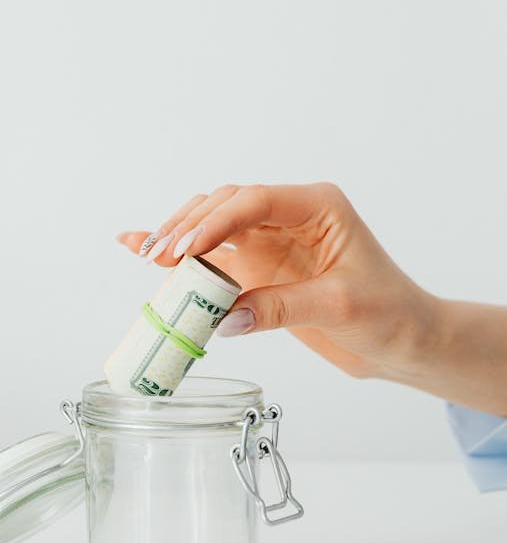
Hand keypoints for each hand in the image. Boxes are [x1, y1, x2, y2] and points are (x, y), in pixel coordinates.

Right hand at [117, 183, 436, 381]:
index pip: (256, 201)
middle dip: (189, 227)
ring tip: (146, 255)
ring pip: (212, 224)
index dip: (216, 222)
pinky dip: (179, 255)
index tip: (185, 250)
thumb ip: (280, 307)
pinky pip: (211, 255)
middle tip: (159, 256)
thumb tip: (221, 318)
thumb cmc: (389, 314)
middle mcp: (289, 215)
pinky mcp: (257, 267)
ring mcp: (270, 240)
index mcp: (318, 206)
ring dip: (178, 237)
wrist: (402, 341)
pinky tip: (140, 247)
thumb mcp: (339, 307)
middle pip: (226, 205)